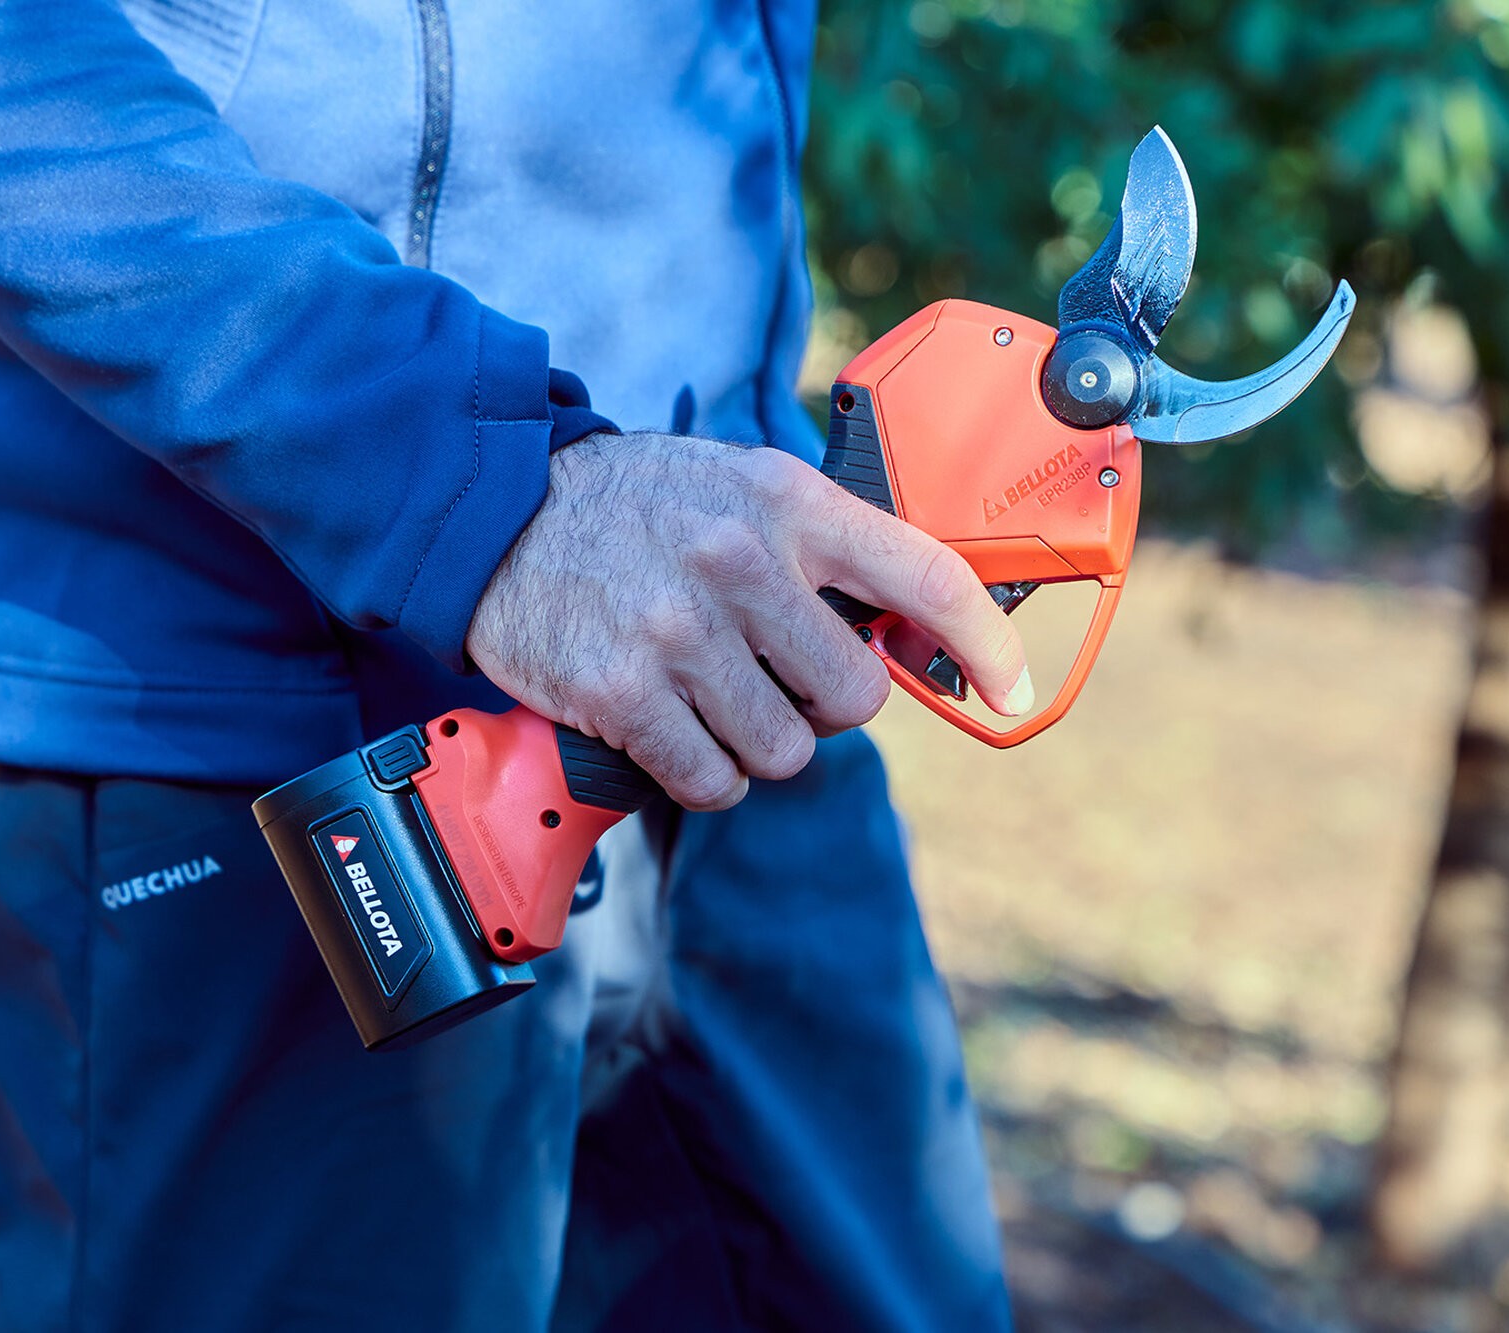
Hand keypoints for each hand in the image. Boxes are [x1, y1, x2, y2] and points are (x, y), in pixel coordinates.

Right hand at [466, 433, 1032, 809]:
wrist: (496, 515)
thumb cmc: (631, 507)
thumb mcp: (738, 484)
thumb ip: (821, 543)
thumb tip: (907, 624)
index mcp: (787, 505)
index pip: (922, 575)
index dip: (984, 644)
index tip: (1013, 691)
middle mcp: (739, 564)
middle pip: (852, 698)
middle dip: (822, 707)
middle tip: (772, 680)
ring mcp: (680, 632)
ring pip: (782, 751)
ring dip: (755, 745)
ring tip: (707, 697)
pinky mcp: (624, 692)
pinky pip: (712, 780)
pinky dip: (703, 774)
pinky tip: (670, 729)